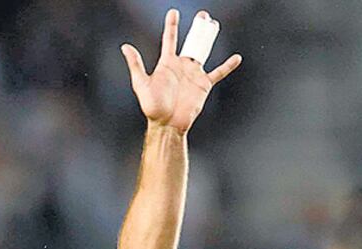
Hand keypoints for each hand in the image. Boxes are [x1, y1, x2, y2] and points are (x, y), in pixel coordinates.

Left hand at [121, 9, 241, 133]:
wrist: (168, 124)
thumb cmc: (153, 107)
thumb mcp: (141, 84)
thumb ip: (135, 64)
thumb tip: (125, 46)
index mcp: (167, 63)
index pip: (170, 39)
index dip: (172, 25)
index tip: (174, 12)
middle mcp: (181, 66)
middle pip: (191, 41)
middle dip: (197, 27)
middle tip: (203, 15)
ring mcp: (194, 74)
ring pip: (204, 51)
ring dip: (209, 38)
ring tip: (214, 25)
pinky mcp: (203, 84)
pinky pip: (218, 73)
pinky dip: (227, 66)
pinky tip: (236, 58)